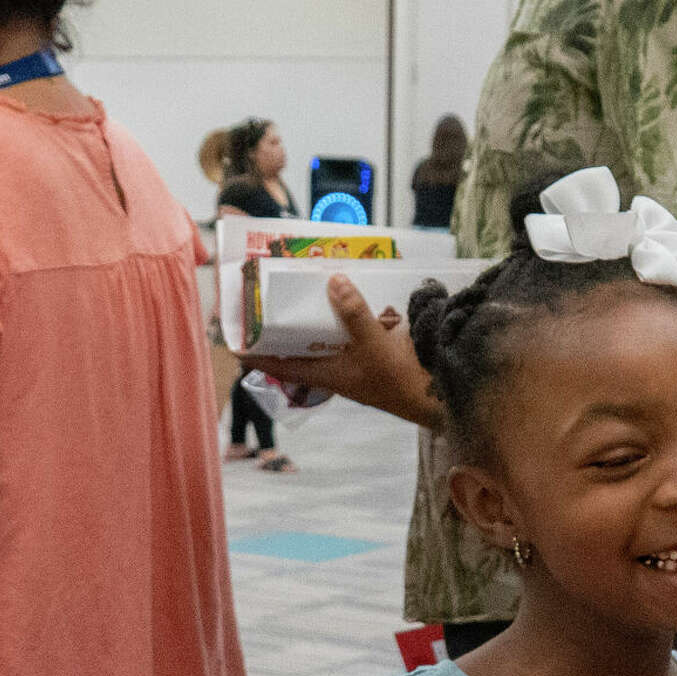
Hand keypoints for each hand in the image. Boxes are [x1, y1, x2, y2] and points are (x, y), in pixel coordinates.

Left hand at [241, 273, 439, 428]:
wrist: (443, 394)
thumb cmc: (402, 381)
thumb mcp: (374, 347)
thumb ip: (353, 314)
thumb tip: (333, 280)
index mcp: (329, 374)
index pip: (282, 365)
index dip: (257, 355)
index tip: (233, 342)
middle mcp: (340, 366)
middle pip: (303, 345)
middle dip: (287, 324)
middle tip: (269, 299)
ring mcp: (360, 358)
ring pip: (330, 334)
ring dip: (320, 314)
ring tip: (305, 287)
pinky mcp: (380, 348)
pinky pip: (358, 327)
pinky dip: (352, 310)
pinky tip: (352, 290)